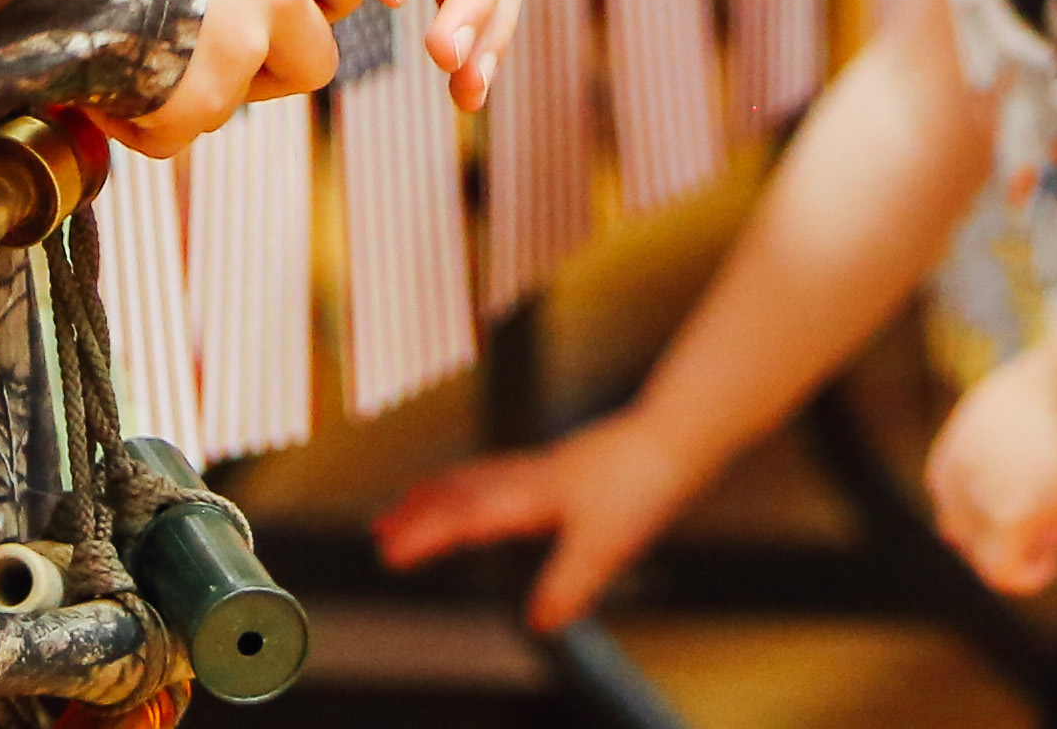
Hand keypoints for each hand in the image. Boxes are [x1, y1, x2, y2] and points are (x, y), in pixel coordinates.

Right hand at [121, 0, 379, 153]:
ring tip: (142, 56)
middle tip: (210, 53)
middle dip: (271, 71)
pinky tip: (107, 83)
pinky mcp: (199, 98)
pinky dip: (144, 124)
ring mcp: (240, 44)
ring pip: (243, 103)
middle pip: (318, 59)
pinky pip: (182, 134)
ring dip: (200, 95)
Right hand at [373, 409, 717, 626]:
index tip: (387, 551)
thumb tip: (538, 622)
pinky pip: (500, 470)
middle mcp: (529, 476)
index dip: (424, 535)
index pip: (462, 517)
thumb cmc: (642, 481)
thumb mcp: (604, 547)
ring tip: (417, 503)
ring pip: (478, 475)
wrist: (677, 434)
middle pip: (459, 490)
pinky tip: (490, 493)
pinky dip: (475, 481)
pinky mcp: (564, 463)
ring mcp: (545, 466)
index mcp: (528, 495)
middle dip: (417, 511)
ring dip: (441, 492)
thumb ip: (567, 586)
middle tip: (379, 528)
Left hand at [923, 346, 1056, 597]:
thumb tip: (1042, 468)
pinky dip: (1025, 575)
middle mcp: (961, 462)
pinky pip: (1003, 568)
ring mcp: (980, 490)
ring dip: (1018, 553)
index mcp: (965, 430)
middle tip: (1048, 530)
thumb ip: (1023, 437)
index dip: (980, 507)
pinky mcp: (1008, 514)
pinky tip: (1051, 565)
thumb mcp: (1036, 403)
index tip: (1024, 507)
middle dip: (1000, 532)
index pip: (947, 488)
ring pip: (980, 549)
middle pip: (958, 524)